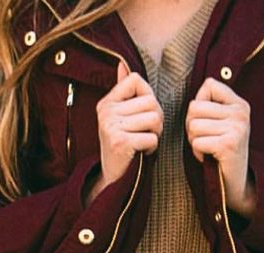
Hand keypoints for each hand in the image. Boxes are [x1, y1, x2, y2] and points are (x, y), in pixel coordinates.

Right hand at [84, 61, 163, 207]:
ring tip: (144, 141)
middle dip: (157, 118)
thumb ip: (123, 92)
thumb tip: (123, 65)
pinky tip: (141, 152)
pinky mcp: (120, 142)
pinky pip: (152, 138)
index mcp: (107, 102)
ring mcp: (111, 127)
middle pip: (150, 101)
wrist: (112, 177)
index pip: (136, 80)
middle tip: (148, 132)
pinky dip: (152, 148)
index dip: (148, 94)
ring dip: (156, 134)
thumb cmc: (122, 144)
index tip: (144, 111)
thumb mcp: (119, 116)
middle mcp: (106, 112)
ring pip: (154, 119)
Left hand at [185, 77, 255, 218]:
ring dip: (194, 141)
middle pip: (195, 107)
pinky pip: (196, 142)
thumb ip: (209, 104)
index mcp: (240, 104)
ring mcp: (237, 128)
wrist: (234, 182)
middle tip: (206, 139)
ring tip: (209, 148)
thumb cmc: (220, 151)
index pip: (209, 85)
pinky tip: (210, 157)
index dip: (199, 105)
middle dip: (192, 126)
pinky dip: (197, 152)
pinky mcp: (228, 144)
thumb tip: (200, 88)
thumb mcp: (220, 123)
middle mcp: (241, 113)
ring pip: (193, 125)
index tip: (208, 122)